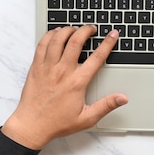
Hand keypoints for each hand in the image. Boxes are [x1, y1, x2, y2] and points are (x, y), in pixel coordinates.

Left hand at [2, 25, 127, 149]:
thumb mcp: (87, 118)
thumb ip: (106, 106)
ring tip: (75, 29)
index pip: (97, 57)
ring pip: (57, 39)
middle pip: (76, 41)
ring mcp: (47, 68)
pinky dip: (50, 35)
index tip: (113, 35)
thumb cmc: (57, 123)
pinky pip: (42, 45)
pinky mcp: (35, 67)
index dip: (107, 43)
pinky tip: (55, 33)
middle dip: (86, 30)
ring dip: (68, 30)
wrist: (31, 126)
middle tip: (92, 28)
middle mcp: (62, 72)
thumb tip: (122, 98)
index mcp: (77, 82)